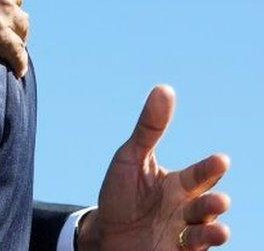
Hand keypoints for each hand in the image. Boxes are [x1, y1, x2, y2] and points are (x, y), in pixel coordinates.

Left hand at [78, 85, 230, 250]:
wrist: (104, 233)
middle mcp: (186, 207)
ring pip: (206, 229)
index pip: (200, 174)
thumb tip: (164, 89)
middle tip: (217, 198)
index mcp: (178, 184)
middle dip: (214, 200)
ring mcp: (183, 232)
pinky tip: (203, 238)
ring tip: (216, 226)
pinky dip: (200, 244)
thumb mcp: (131, 157)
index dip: (210, 168)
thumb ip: (149, 128)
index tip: (220, 160)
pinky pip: (194, 249)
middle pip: (208, 202)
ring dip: (213, 229)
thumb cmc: (120, 192)